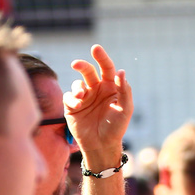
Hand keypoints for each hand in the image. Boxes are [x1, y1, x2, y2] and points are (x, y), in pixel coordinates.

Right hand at [65, 45, 131, 161]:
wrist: (101, 145)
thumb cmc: (116, 128)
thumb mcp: (125, 109)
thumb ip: (124, 90)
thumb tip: (121, 71)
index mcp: (110, 87)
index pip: (106, 68)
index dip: (101, 57)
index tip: (95, 48)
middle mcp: (96, 89)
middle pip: (88, 71)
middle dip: (82, 66)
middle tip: (76, 65)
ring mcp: (84, 97)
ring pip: (77, 83)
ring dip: (78, 87)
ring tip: (81, 96)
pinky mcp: (72, 106)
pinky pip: (68, 96)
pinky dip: (72, 98)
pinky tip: (78, 105)